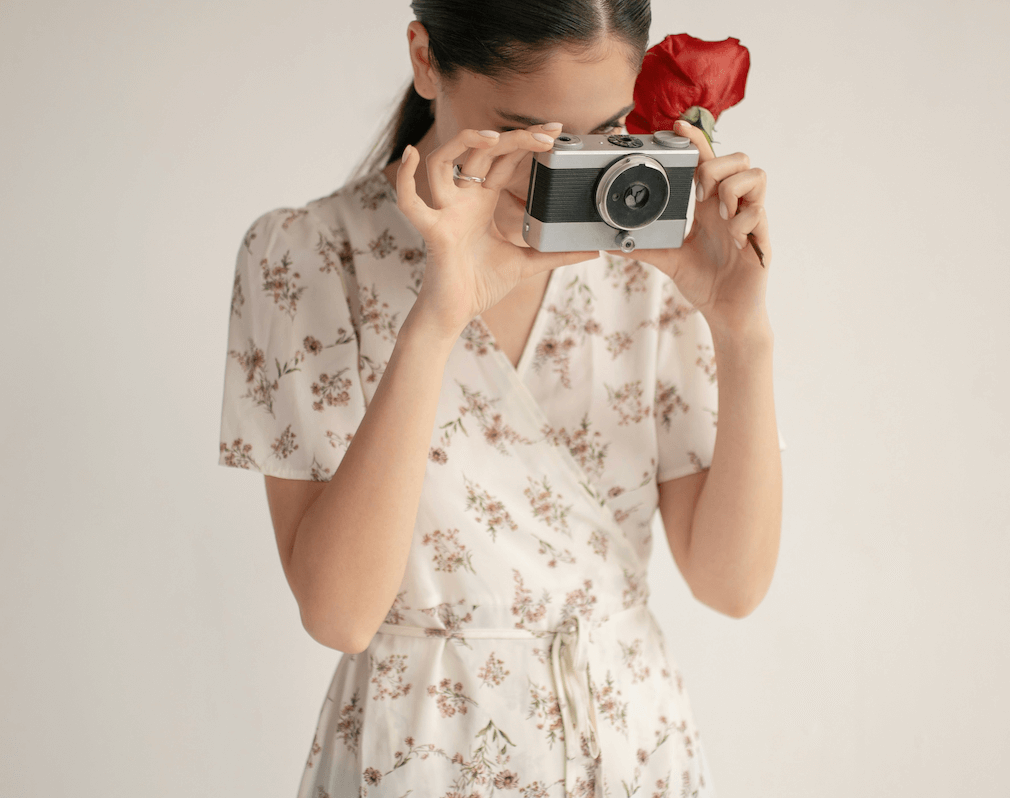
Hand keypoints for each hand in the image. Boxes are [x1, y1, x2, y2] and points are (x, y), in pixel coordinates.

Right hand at [395, 124, 599, 340]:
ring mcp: (445, 212)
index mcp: (482, 201)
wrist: (457, 313)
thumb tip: (592, 251)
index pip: (503, 159)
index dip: (526, 141)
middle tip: (546, 133)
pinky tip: (411, 156)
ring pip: (443, 162)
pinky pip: (411, 203)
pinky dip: (406, 179)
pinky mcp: (433, 232)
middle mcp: (462, 199)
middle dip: (512, 137)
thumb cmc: (480, 285)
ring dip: (464, 143)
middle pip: (481, 152)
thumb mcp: (527, 263)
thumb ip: (557, 254)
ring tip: (493, 137)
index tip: (554, 132)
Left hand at [607, 120, 772, 332]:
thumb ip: (644, 248)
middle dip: (716, 167)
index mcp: (710, 207)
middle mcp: (732, 207)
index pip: (707, 162)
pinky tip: (733, 240)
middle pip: (738, 158)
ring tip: (721, 214)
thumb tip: (611, 244)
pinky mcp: (762, 238)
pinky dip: (743, 222)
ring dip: (733, 189)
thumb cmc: (704, 282)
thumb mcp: (669, 260)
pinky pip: (760, 212)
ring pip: (756, 175)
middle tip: (701, 194)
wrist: (726, 313)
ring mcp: (749, 220)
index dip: (697, 141)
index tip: (678, 125)